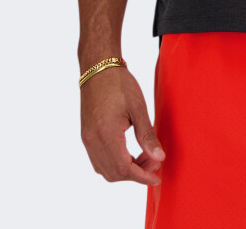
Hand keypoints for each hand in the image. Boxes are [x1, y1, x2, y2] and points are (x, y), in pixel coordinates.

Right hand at [80, 66, 165, 185]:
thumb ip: (147, 136)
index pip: (123, 168)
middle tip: (154, 162)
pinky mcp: (86, 136)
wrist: (98, 68)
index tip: (156, 177)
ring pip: (105, 169)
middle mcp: (92, 141)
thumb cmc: (119, 84)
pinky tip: (129, 153)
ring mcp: (87, 140)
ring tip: (144, 157)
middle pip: (114, 173)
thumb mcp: (138, 108)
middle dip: (136, 173)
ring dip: (125, 170)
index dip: (141, 176)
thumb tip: (159, 158)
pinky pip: (98, 160)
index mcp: (106, 134)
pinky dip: (114, 163)